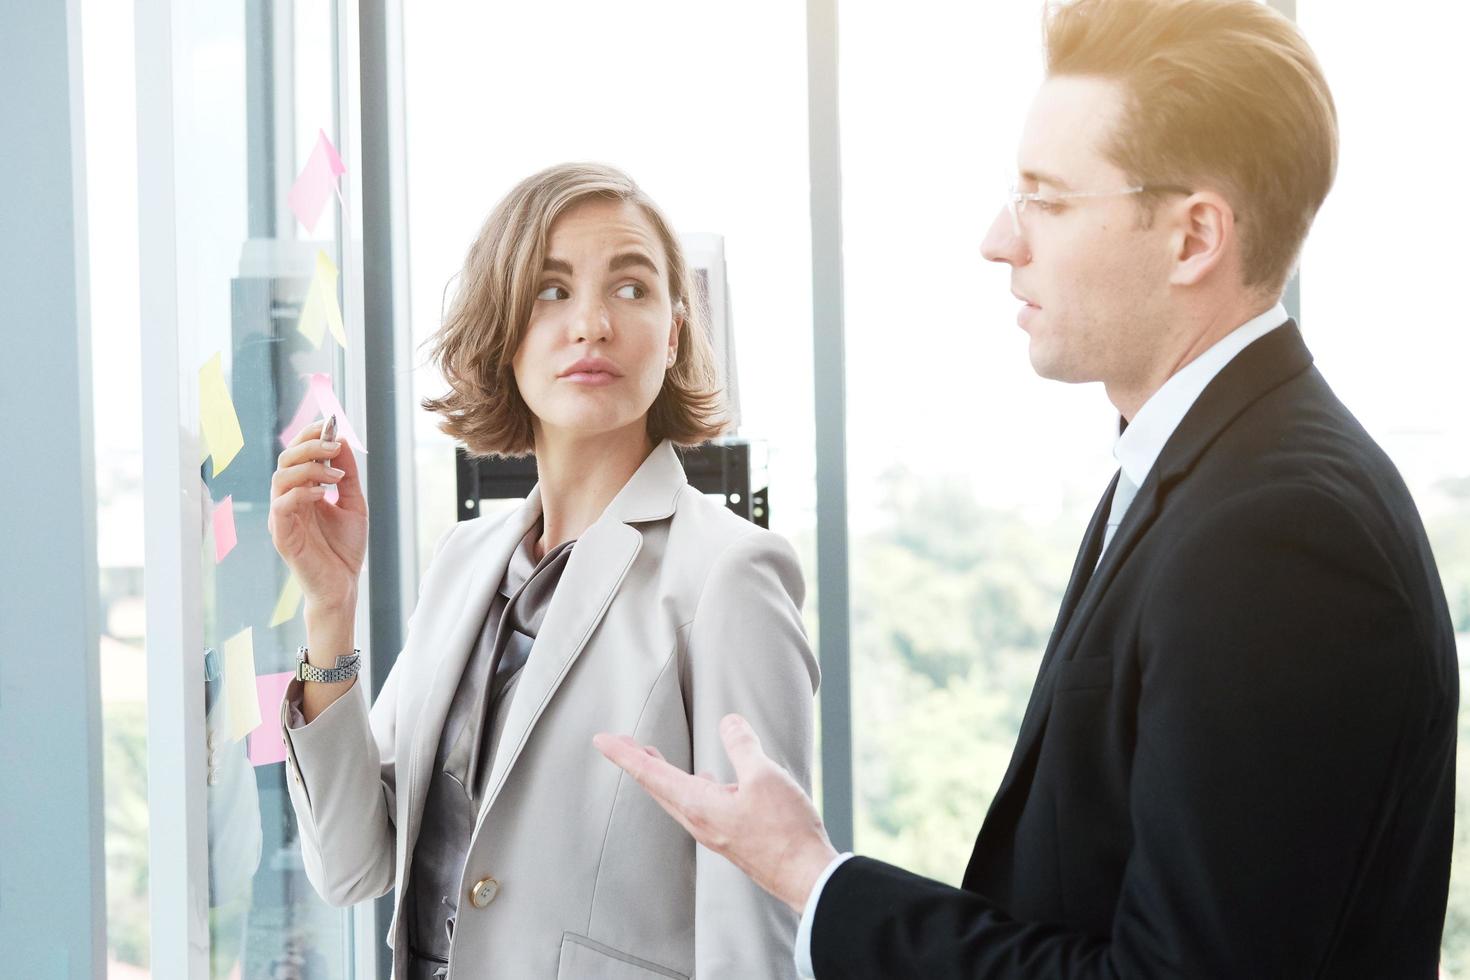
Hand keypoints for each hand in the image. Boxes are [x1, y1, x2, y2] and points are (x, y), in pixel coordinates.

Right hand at [267, 419, 367, 608]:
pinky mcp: (281, 534)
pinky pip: (282, 505)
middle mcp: (289, 499)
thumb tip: (341, 440)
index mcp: (303, 490)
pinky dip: (301, 493)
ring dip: (309, 468)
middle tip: (334, 445)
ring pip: (281, 478)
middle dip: (310, 447)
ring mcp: (282, 516)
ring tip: (335, 476)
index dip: (309, 436)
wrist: (343, 585)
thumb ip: (347, 474)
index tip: (330, 424)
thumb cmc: (344, 548)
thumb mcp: (354, 503)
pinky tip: (323, 494)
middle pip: (286, 459)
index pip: (297, 454)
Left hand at [594, 713, 838, 911]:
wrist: (806, 876)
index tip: (600, 739)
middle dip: (636, 761)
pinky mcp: (729, 837)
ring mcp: (713, 831)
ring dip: (659, 774)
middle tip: (617, 742)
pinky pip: (697, 806)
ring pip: (675, 797)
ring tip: (649, 756)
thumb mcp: (765, 777)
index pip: (650, 773)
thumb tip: (729, 722)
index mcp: (698, 804)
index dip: (624, 753)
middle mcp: (698, 821)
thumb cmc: (785, 830)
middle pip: (656, 786)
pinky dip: (688, 786)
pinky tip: (706, 779)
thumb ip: (743, 746)